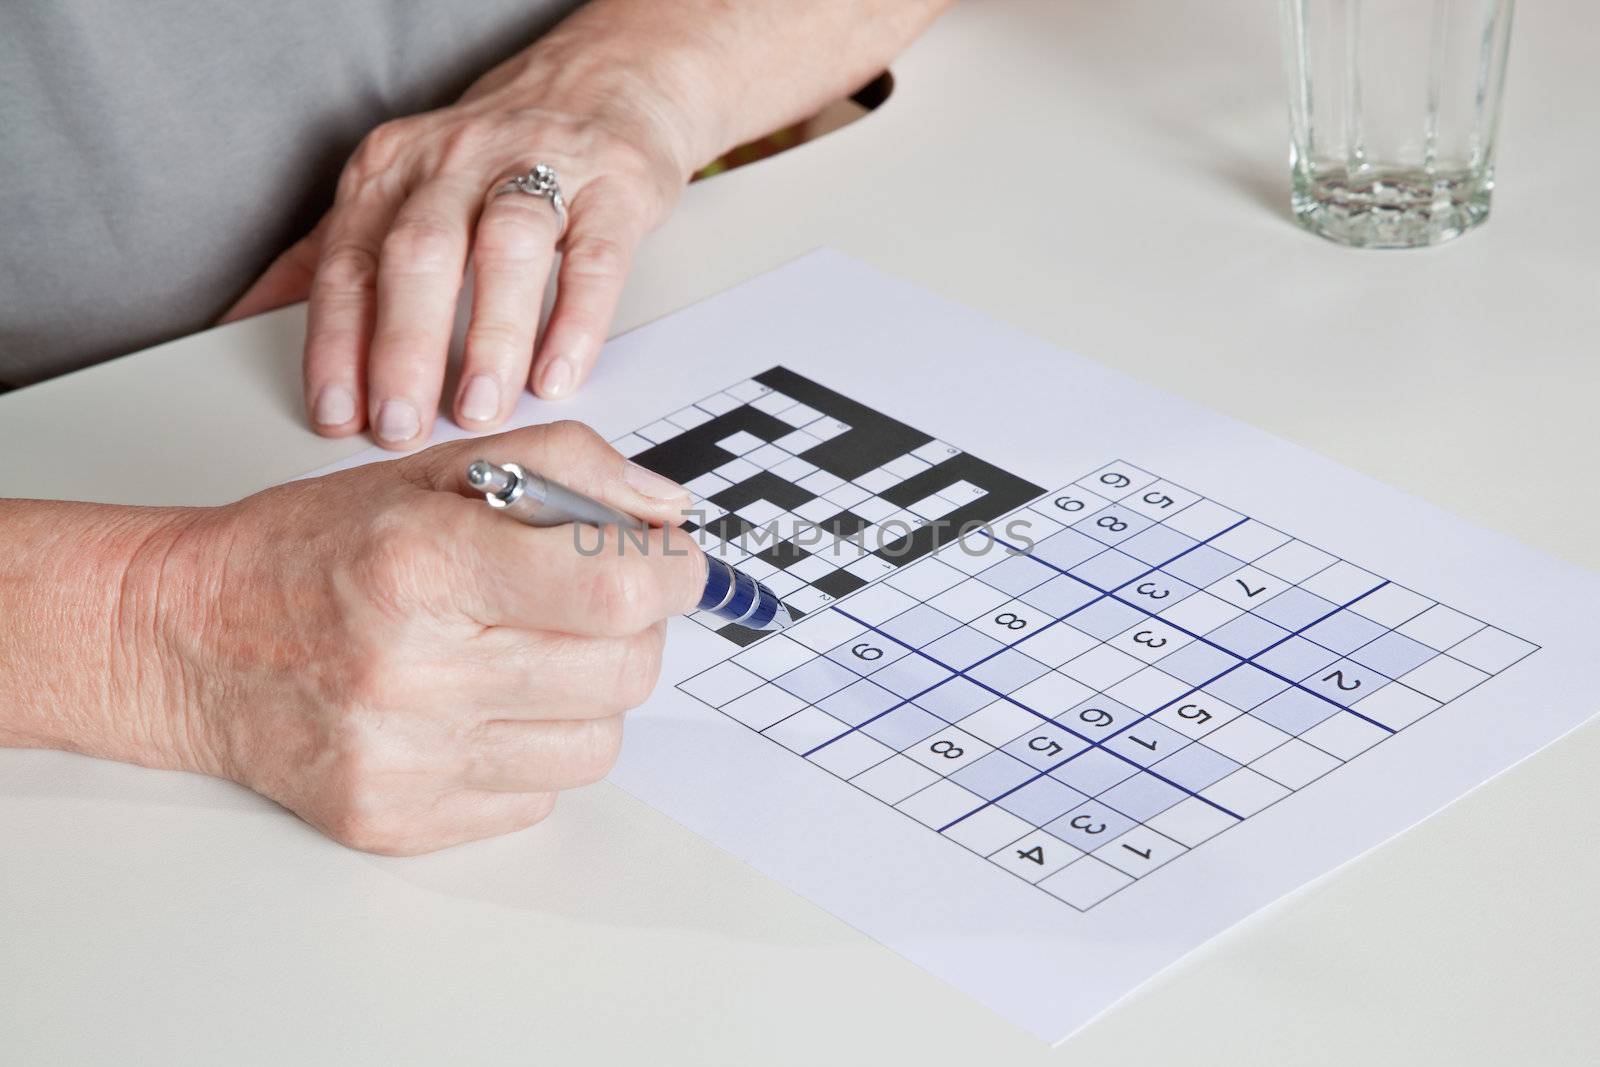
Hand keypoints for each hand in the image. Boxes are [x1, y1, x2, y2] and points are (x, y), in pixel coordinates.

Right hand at [155, 422, 700, 853]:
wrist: (192, 641)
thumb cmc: (319, 549)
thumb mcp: (439, 469)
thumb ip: (569, 468)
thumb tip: (671, 515)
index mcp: (424, 563)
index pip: (614, 585)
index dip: (673, 573)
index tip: (673, 564)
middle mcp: (412, 670)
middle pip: (623, 671)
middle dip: (635, 630)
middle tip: (596, 603)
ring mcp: (405, 758)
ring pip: (597, 745)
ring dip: (589, 696)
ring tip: (529, 655)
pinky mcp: (398, 821)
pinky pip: (540, 797)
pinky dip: (534, 750)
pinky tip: (481, 708)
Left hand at [225, 32, 700, 447]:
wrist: (600, 86)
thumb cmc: (490, 159)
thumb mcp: (395, 190)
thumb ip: (328, 255)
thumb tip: (242, 319)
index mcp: (392, 171)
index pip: (352, 263)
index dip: (339, 344)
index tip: (340, 415)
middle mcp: (457, 163)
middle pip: (420, 253)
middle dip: (404, 347)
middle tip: (403, 425)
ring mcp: (539, 169)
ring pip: (505, 248)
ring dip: (489, 335)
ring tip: (480, 407)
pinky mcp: (612, 189)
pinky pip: (592, 258)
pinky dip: (574, 322)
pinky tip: (557, 375)